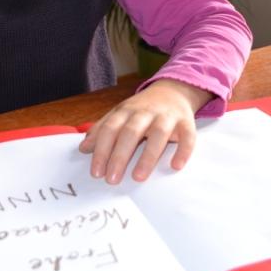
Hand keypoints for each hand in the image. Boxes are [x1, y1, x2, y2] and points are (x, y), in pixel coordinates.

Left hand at [78, 79, 212, 184]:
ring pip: (158, 134)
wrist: (173, 91)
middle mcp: (145, 112)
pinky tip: (175, 166)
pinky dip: (183, 150)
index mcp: (126, 111)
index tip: (96, 172)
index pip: (110, 129)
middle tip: (112, 179)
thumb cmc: (142, 109)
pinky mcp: (186, 122)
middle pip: (131, 132)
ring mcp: (167, 116)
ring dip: (148, 156)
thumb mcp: (119, 114)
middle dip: (120, 156)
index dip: (101, 150)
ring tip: (138, 177)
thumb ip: (102, 130)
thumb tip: (84, 148)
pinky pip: (187, 136)